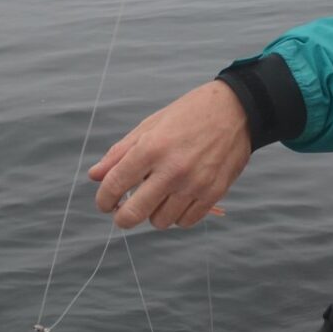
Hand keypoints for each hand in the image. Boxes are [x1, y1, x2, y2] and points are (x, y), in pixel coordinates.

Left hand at [90, 80, 250, 228]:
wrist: (237, 110)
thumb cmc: (189, 114)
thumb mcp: (151, 125)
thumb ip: (121, 152)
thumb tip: (95, 176)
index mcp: (152, 148)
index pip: (114, 186)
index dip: (103, 199)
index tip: (106, 202)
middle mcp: (172, 169)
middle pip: (133, 214)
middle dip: (122, 217)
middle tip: (123, 212)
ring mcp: (195, 184)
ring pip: (159, 221)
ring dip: (153, 214)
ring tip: (158, 198)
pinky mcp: (214, 193)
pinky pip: (185, 221)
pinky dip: (177, 216)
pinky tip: (177, 200)